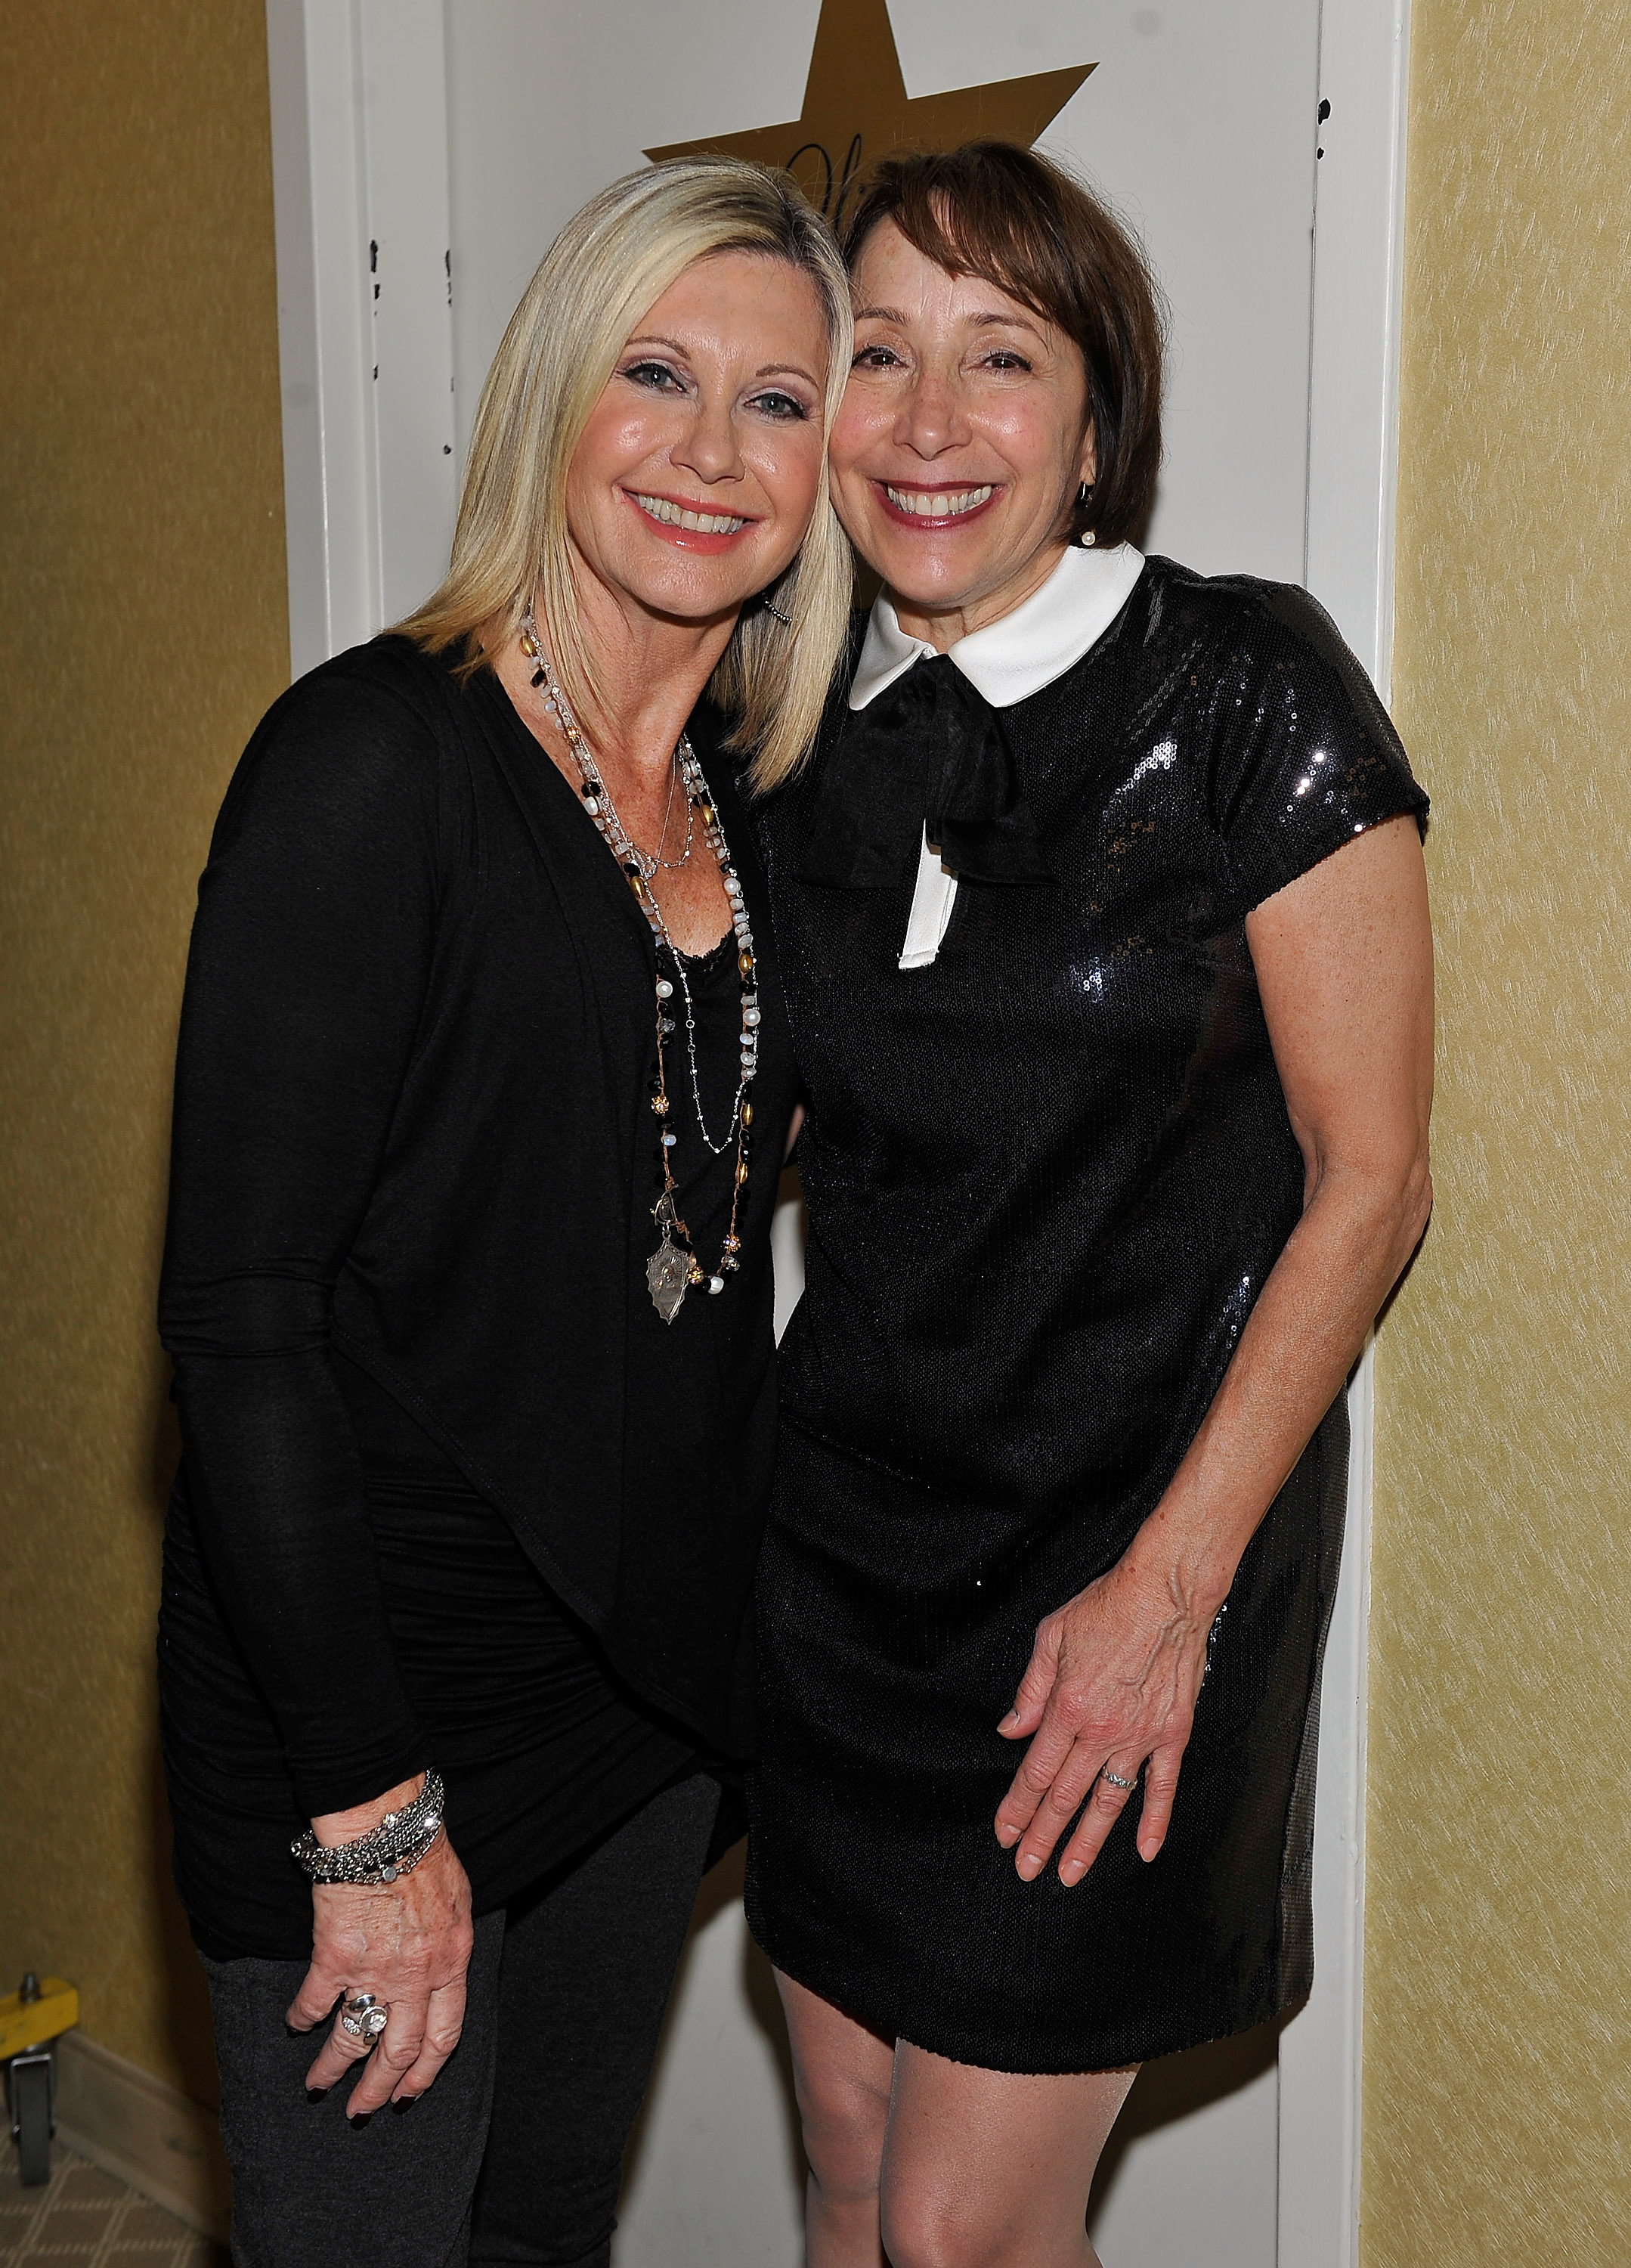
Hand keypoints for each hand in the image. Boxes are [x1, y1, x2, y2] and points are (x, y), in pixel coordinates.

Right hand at [286, 1776, 473, 2114]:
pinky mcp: (334, 1959)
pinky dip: (301, 2019)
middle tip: (361, 2111)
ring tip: (318, 2086)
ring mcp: (374, 1972)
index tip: (408, 2096)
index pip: (443, 2038)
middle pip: (398, 2053)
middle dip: (378, 2090)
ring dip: (332, 2069)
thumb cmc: (426, 1853)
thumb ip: (449, 1944)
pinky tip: (295, 2025)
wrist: (387, 1829)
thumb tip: (443, 1969)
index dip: (424, 2074)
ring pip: (352, 2040)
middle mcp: (415, 1979)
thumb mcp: (459, 1903)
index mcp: (451, 1964)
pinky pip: (314, 2003)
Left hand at [994, 1559, 1214, 1886]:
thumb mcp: (1051, 1638)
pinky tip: (1145, 1850)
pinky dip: (1155, 1821)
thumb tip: (1010, 1730)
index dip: (1017, 1807)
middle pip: (1065, 1796)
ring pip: (1108, 1802)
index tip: (1005, 1833)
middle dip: (1041, 1836)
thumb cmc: (1109, 1606)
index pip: (1035, 1772)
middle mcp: (1101, 1729)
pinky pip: (1162, 1786)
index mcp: (1067, 1707)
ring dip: (1087, 1842)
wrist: (1166, 1592)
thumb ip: (1029, 1691)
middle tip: (1027, 1867)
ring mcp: (1140, 1736)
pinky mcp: (1172, 1734)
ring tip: (1070, 1872)